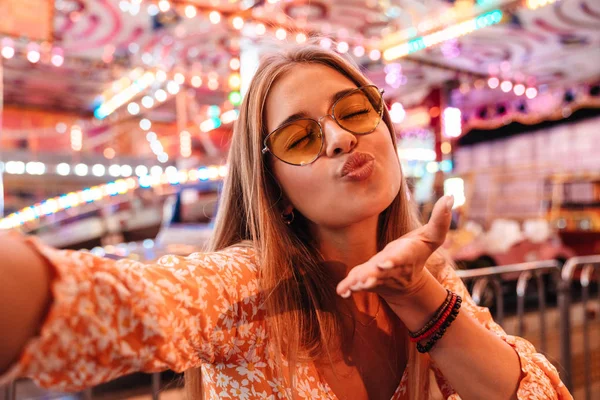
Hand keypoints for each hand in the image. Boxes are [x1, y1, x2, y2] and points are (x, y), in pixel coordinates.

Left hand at [336, 195, 453, 300]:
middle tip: (364, 279)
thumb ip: (440, 219)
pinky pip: (357, 284)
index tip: (385, 262)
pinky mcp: (367, 280)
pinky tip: (341, 291)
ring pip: (369, 280)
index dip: (393, 261)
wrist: (408, 285)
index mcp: (406, 256)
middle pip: (382, 272)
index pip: (401, 258)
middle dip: (374, 275)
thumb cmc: (417, 253)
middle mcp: (392, 269)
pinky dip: (349, 287)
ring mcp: (379, 277)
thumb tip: (451, 196)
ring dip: (360, 282)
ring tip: (353, 285)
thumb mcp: (431, 237)